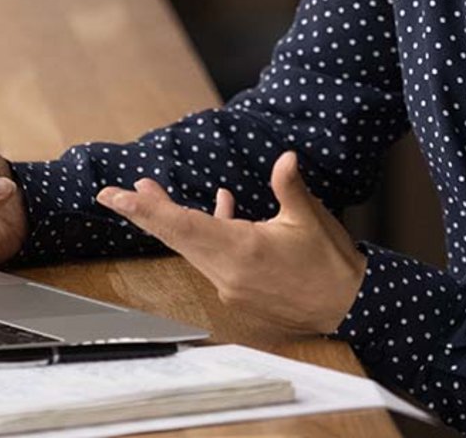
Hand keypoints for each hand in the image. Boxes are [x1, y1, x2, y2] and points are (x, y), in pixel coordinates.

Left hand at [96, 151, 365, 334]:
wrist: (351, 307)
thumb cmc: (330, 263)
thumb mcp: (310, 218)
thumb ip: (289, 186)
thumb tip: (284, 157)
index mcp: (240, 250)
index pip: (180, 225)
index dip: (145, 209)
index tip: (115, 198)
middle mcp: (227, 271)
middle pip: (176, 237)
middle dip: (146, 213)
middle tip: (114, 194)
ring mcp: (232, 283)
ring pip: (190, 246)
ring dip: (172, 220)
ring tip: (152, 193)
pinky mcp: (240, 288)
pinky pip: (211, 255)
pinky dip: (206, 230)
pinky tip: (219, 207)